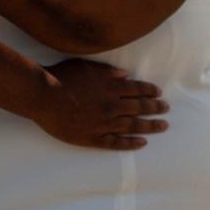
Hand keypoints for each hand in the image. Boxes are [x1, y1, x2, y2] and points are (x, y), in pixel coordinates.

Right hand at [32, 58, 169, 150]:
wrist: (43, 96)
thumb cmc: (61, 77)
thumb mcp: (86, 67)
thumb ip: (108, 72)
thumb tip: (126, 75)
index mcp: (111, 87)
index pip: (137, 89)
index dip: (150, 91)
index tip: (159, 94)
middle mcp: (112, 106)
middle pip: (139, 107)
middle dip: (155, 108)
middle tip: (166, 109)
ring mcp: (104, 123)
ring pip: (133, 126)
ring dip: (150, 125)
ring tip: (163, 126)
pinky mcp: (93, 137)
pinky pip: (117, 143)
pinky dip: (131, 143)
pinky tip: (142, 143)